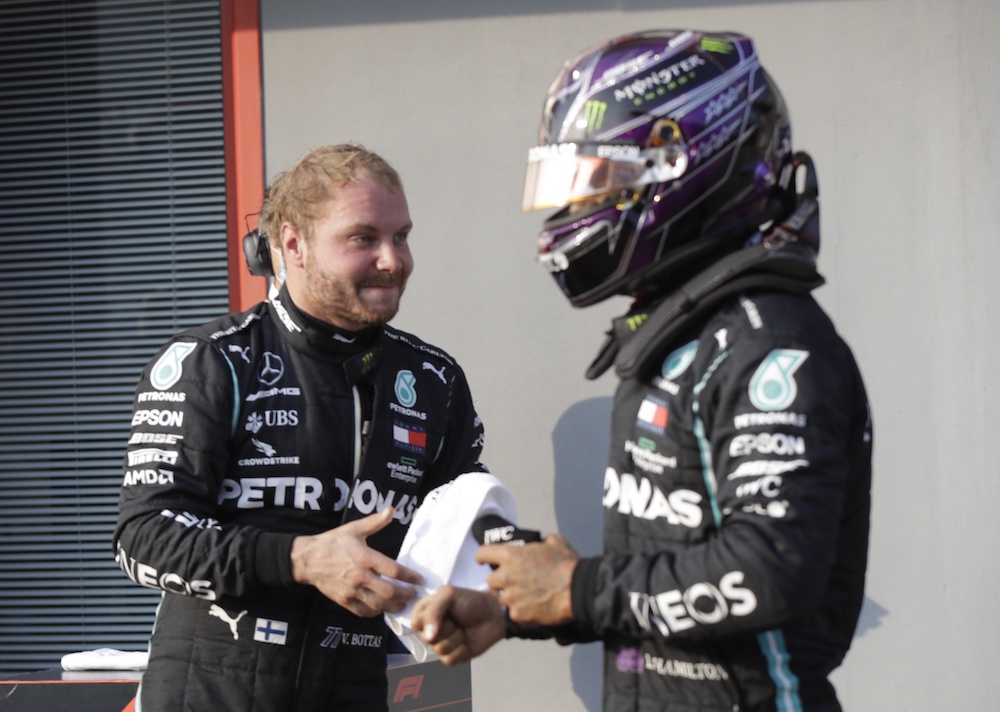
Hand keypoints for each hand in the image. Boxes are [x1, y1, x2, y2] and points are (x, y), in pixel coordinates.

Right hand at [291, 507, 421, 616]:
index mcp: (365, 557)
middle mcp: (360, 576)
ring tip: (403, 603)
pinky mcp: (344, 601)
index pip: (393, 570)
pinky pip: (363, 612)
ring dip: (394, 606)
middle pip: (389, 592)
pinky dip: (376, 612)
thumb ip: (375, 522)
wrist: (307, 559)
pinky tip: (383, 608)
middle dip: (405, 595)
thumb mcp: (354, 529)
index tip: (420, 580)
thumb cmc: (332, 542)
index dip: (410, 576)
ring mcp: (351, 591)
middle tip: (414, 594)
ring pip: (378, 605)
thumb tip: (391, 510)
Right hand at [412, 585, 505, 664]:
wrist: (494, 615)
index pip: (415, 623)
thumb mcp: (448, 595)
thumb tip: (428, 638)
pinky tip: (466, 641)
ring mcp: (441, 643)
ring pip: (438, 650)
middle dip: (446, 629)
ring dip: (455, 639)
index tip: (442, 612)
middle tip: (456, 620)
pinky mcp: (453, 656)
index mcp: (426, 612)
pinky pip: (448, 660)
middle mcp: (431, 629)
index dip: (428, 620)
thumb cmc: (471, 601)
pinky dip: (460, 650)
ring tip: (462, 629)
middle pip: (426, 638)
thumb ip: (433, 611)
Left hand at [477, 533, 577, 626]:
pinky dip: (522, 612)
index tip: (484, 560)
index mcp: (511, 556)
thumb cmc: (567, 565)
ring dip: (511, 597)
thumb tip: (542, 543)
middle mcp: (506, 576)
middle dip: (501, 581)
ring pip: (502, 598)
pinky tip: (534, 608)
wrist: (578, 590)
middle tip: (515, 582)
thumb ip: (541, 542)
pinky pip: (513, 613)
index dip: (483, 557)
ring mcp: (511, 597)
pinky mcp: (518, 615)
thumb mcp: (554, 541)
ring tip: (528, 596)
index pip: (483, 554)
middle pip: (491, 580)